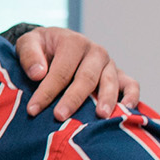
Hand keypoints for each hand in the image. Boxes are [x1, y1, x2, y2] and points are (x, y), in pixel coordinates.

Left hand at [14, 26, 141, 119]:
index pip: (61, 71)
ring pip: (110, 82)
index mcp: (74, 42)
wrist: (56, 44)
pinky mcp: (119, 75)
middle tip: (60, 116)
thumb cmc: (41, 48)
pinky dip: (132, 96)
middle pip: (86, 78)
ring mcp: (109, 64)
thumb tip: (38, 74)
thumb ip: (29, 55)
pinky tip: (126, 110)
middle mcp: (95, 52)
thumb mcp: (28, 43)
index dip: (47, 91)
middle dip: (73, 99)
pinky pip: (131, 84)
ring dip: (106, 99)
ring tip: (100, 116)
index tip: (33, 109)